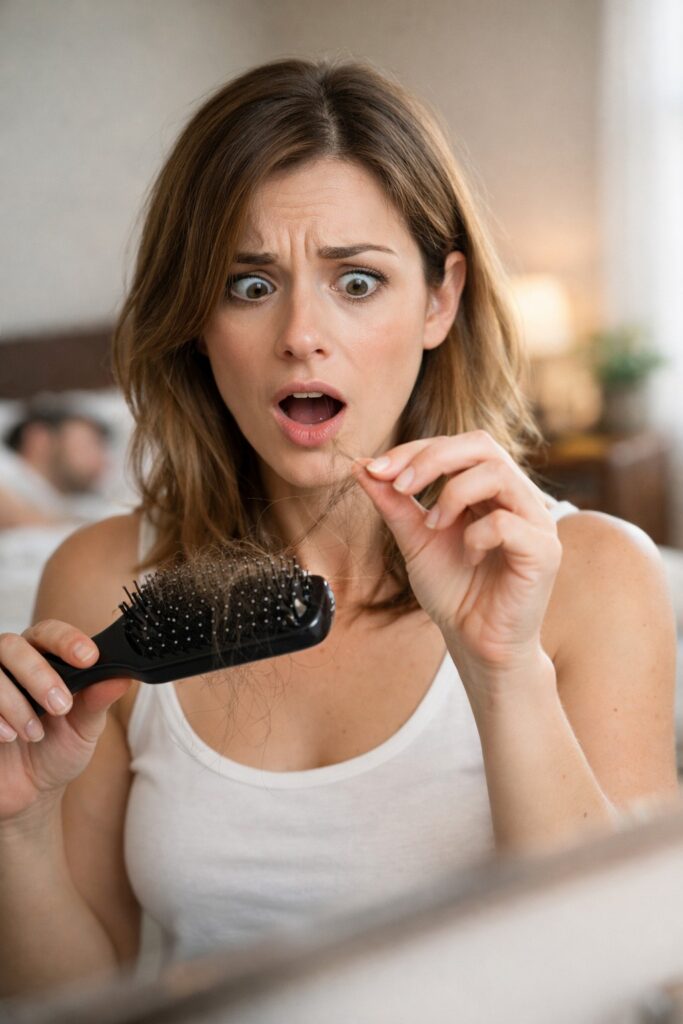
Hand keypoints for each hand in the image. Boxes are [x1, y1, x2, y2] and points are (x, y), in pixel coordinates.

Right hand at [0, 622, 130, 822]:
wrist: (29, 791)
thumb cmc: (58, 750)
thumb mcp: (85, 727)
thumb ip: (98, 700)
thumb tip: (122, 676)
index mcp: (44, 660)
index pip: (50, 632)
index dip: (67, 640)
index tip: (88, 658)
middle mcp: (12, 666)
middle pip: (13, 645)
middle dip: (38, 674)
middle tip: (60, 706)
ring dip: (16, 703)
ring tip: (34, 734)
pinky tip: (8, 737)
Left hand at [352, 430, 561, 676]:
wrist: (476, 642)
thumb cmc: (453, 591)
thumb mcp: (415, 540)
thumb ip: (394, 504)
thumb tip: (362, 467)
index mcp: (489, 488)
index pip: (457, 446)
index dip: (415, 450)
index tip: (376, 470)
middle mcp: (517, 496)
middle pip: (481, 444)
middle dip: (432, 458)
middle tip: (399, 485)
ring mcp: (535, 520)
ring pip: (497, 473)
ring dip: (452, 494)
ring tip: (433, 526)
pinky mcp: (544, 551)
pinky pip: (507, 522)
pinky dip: (476, 535)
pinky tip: (469, 558)